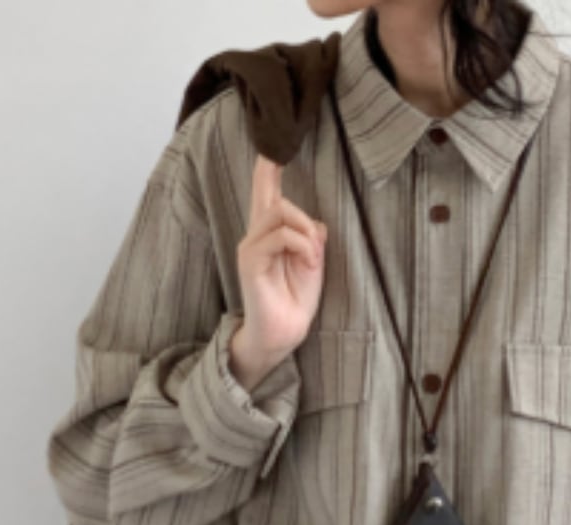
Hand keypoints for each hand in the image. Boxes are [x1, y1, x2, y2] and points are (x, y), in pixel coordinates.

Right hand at [230, 153, 327, 380]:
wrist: (284, 334)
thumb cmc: (296, 302)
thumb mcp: (313, 265)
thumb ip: (314, 242)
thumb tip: (319, 224)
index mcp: (271, 235)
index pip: (265, 193)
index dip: (267, 168)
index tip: (271, 143)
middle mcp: (256, 237)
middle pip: (277, 200)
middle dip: (305, 220)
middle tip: (316, 249)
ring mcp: (251, 248)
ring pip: (279, 213)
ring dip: (305, 234)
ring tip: (312, 260)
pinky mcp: (250, 261)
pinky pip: (279, 236)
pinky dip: (300, 245)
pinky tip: (307, 264)